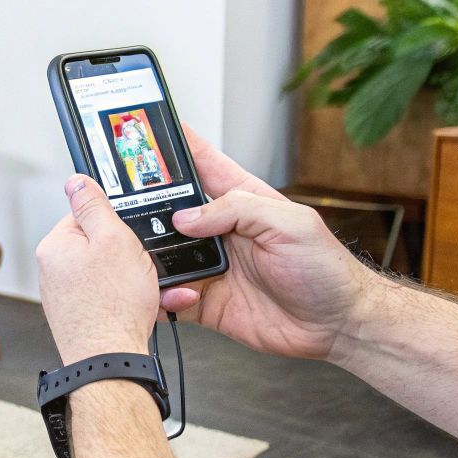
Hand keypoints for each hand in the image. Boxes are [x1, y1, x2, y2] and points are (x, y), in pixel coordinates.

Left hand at [36, 175, 161, 364]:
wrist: (111, 361)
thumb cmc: (112, 306)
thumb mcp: (113, 239)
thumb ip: (95, 206)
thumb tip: (76, 180)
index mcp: (56, 246)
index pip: (87, 215)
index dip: (118, 222)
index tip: (134, 234)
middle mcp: (55, 270)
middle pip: (102, 246)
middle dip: (133, 255)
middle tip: (146, 265)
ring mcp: (68, 295)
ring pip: (113, 274)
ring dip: (141, 280)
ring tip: (154, 291)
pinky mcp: (82, 315)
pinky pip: (114, 298)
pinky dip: (136, 300)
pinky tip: (152, 306)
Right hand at [158, 126, 380, 360]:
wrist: (336, 325)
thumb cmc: (326, 269)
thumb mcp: (290, 223)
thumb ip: (239, 210)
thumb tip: (186, 217)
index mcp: (241, 202)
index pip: (202, 164)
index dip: (174, 147)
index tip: (143, 132)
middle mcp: (220, 232)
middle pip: (169, 211)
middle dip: (143, 206)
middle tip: (121, 206)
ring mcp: (210, 266)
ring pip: (162, 254)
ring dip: (149, 256)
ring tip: (140, 257)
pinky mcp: (205, 300)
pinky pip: (169, 296)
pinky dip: (160, 296)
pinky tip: (169, 294)